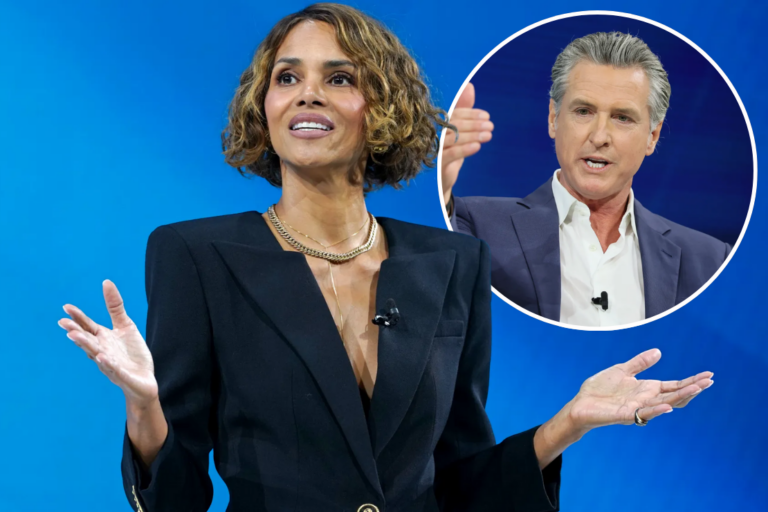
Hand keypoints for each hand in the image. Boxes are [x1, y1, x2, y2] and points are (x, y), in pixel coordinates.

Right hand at [58, 279, 157, 408]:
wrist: (144, 381)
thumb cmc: (132, 354)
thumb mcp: (126, 326)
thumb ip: (115, 307)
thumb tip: (106, 282)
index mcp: (103, 339)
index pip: (88, 327)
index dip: (78, 318)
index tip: (66, 307)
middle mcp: (102, 351)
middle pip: (88, 341)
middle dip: (76, 332)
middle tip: (64, 323)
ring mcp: (111, 364)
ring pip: (96, 354)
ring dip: (85, 345)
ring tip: (75, 336)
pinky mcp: (122, 375)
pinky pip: (114, 369)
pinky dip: (107, 363)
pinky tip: (101, 357)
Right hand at [441, 82, 493, 206]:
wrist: (439, 185)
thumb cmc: (448, 155)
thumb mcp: (458, 133)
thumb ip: (463, 112)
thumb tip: (469, 87)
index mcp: (435, 125)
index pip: (451, 114)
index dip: (469, 113)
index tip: (486, 116)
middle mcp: (430, 135)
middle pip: (451, 125)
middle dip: (473, 124)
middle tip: (490, 125)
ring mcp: (430, 150)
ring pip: (451, 139)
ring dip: (472, 135)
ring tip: (488, 135)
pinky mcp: (434, 165)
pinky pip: (448, 155)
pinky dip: (464, 149)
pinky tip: (477, 147)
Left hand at [567, 348, 712, 430]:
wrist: (581, 403)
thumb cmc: (599, 389)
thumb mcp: (621, 370)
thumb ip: (639, 363)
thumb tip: (658, 352)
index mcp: (646, 389)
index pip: (673, 385)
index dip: (690, 381)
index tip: (708, 375)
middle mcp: (646, 399)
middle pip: (674, 394)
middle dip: (692, 388)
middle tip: (709, 382)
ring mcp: (637, 408)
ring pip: (664, 403)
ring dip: (680, 397)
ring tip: (697, 389)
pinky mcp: (626, 415)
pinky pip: (644, 414)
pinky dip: (657, 410)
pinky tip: (668, 406)